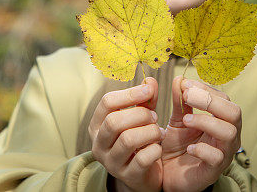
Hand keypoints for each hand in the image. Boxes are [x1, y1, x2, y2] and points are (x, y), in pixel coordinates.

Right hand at [89, 77, 163, 191]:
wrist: (143, 176)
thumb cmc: (140, 140)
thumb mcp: (141, 117)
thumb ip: (145, 99)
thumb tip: (150, 80)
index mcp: (98, 125)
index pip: (107, 102)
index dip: (130, 93)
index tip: (149, 90)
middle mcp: (99, 144)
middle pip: (114, 121)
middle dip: (140, 114)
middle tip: (154, 116)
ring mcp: (111, 162)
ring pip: (128, 139)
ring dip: (149, 131)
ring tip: (159, 131)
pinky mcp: (127, 176)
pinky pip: (142, 159)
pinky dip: (155, 149)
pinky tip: (158, 147)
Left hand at [160, 76, 241, 191]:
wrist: (169, 174)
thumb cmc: (179, 145)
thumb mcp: (178, 119)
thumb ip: (180, 101)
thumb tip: (180, 78)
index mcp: (222, 120)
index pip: (225, 99)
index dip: (206, 89)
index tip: (185, 85)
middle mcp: (228, 135)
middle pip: (234, 112)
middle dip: (211, 101)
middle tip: (187, 96)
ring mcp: (224, 153)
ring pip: (229, 133)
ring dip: (206, 122)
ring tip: (185, 120)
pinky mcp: (214, 170)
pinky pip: (217, 157)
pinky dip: (202, 149)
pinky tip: (189, 147)